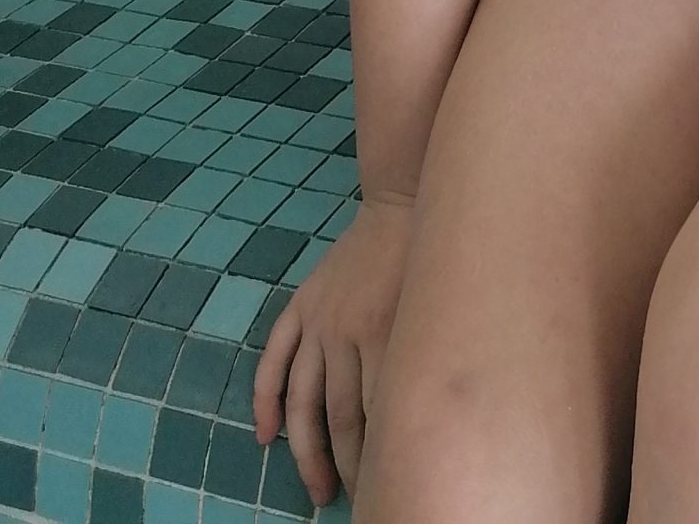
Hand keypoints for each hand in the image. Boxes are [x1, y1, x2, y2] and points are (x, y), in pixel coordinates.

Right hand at [252, 193, 415, 509]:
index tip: (385, 484)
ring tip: (317, 488)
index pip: (374, 416)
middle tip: (354, 498)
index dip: (377, 457)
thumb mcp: (434, 311)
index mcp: (382, 334)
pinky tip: (266, 436)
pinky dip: (265, 401)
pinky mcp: (301, 306)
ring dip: (306, 450)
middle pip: (339, 416)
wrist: (402, 204)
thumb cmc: (428, 262)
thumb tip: (411, 421)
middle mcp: (343, 332)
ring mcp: (317, 320)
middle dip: (346, 465)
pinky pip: (273, 360)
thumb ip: (419, 362)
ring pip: (303, 400)